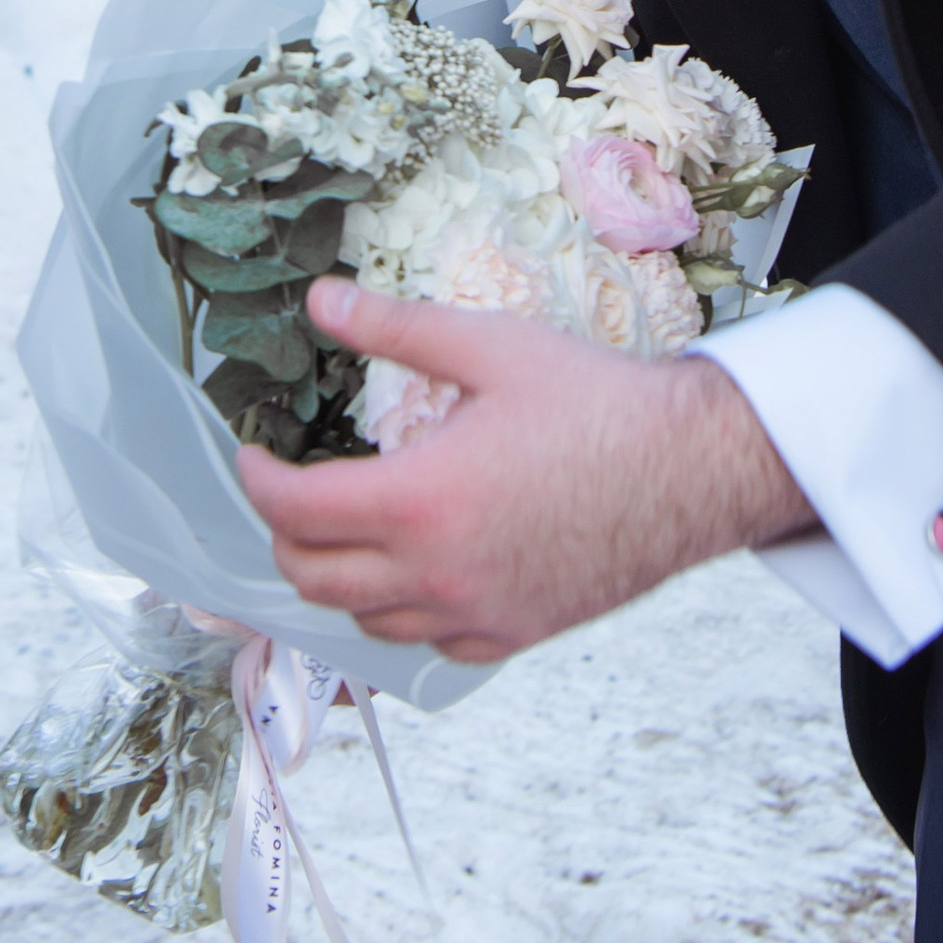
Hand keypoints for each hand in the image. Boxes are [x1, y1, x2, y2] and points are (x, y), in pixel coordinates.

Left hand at [235, 278, 817, 663]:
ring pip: (363, 619)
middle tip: (292, 489)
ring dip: (338, 576)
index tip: (252, 454)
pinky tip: (416, 567)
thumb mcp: (490, 348)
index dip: (257, 481)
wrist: (689, 471)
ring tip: (349, 525)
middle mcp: (434, 574)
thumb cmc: (595, 403)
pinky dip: (399, 609)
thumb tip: (321, 301)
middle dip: (285, 532)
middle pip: (313, 577)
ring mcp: (472, 613)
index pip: (295, 510)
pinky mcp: (509, 635)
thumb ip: (396, 328)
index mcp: (418, 501)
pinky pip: (425, 641)